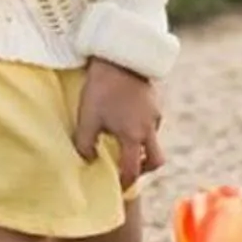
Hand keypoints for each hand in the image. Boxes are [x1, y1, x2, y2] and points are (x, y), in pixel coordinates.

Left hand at [73, 58, 163, 191]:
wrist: (120, 55)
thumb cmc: (101, 88)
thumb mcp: (87, 118)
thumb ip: (85, 144)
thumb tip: (88, 159)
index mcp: (133, 136)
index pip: (133, 171)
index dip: (124, 183)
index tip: (117, 186)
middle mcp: (150, 127)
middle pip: (156, 160)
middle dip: (144, 169)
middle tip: (128, 168)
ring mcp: (155, 112)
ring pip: (154, 139)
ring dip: (142, 146)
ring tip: (123, 140)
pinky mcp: (155, 99)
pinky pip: (152, 122)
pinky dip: (142, 128)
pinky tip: (126, 117)